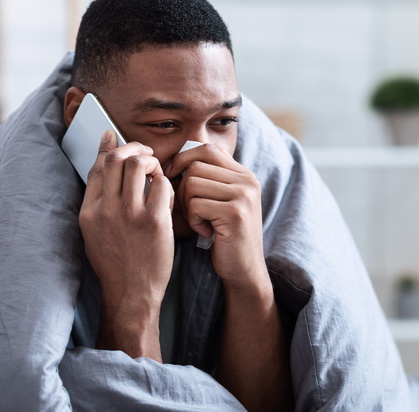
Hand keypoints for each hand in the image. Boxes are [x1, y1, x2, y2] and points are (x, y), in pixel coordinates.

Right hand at [79, 130, 174, 359]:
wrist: (131, 295)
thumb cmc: (116, 264)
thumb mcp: (94, 233)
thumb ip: (98, 202)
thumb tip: (103, 170)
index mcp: (89, 212)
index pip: (96, 166)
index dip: (107, 147)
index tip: (115, 137)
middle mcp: (106, 210)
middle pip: (116, 159)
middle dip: (133, 148)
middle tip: (145, 154)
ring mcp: (129, 215)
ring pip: (138, 164)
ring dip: (151, 162)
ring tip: (157, 172)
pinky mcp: (154, 222)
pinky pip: (162, 185)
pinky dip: (166, 182)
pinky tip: (167, 193)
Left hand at [165, 144, 266, 288]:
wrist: (245, 269)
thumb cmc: (225, 235)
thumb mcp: (221, 201)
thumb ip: (208, 179)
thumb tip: (173, 161)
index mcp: (243, 174)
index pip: (206, 149)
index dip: (183, 159)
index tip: (171, 175)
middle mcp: (247, 180)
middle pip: (194, 167)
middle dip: (182, 189)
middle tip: (190, 210)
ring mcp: (243, 196)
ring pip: (192, 184)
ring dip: (187, 206)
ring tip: (200, 222)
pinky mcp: (235, 213)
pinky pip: (196, 205)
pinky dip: (193, 221)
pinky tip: (205, 232)